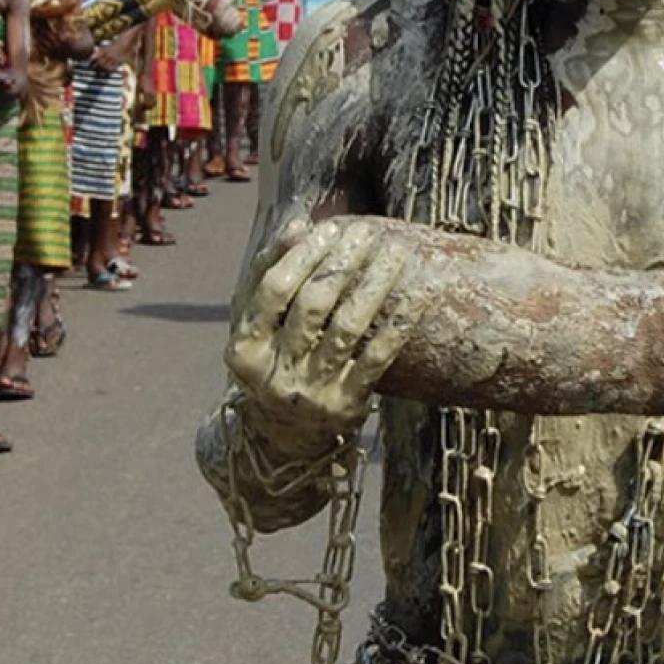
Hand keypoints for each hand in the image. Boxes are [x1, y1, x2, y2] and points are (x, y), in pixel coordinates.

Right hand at [226, 220, 422, 443]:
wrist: (285, 438)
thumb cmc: (272, 362)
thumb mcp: (256, 326)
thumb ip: (268, 274)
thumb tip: (298, 226)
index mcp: (244, 348)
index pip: (275, 289)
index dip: (304, 255)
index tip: (332, 228)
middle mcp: (274, 373)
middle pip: (314, 304)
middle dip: (345, 262)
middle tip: (370, 232)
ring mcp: (312, 391)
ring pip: (349, 326)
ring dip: (377, 282)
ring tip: (397, 251)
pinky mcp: (347, 404)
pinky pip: (379, 356)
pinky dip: (399, 322)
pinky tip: (418, 293)